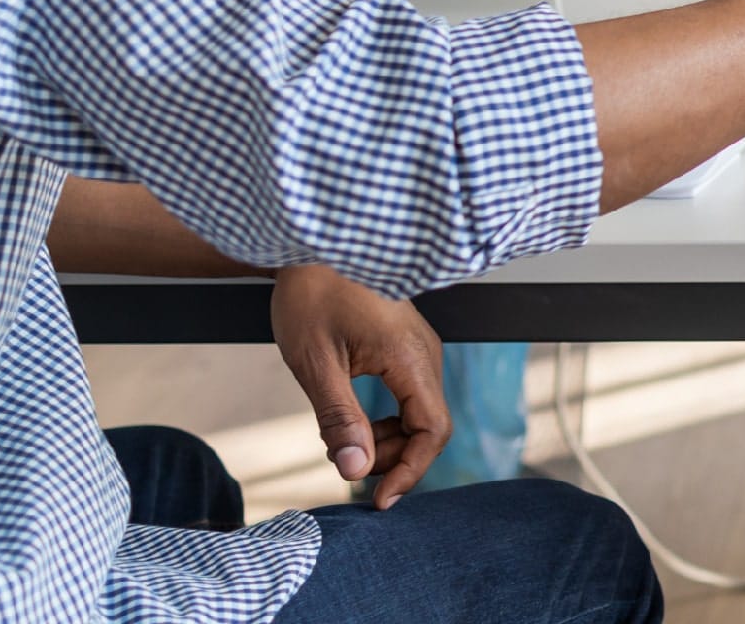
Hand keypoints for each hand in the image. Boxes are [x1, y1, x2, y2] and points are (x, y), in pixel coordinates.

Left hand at [270, 265, 449, 509]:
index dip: (409, 471)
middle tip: (345, 464)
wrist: (315, 246)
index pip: (433, 430)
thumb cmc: (312, 294)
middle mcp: (426, 353)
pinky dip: (387, 418)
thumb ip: (339, 418)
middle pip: (430, 426)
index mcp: (410, 357)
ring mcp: (419, 348)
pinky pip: (411, 394)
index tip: (378, 499)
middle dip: (393, 458)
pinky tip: (352, 418)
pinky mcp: (406, 345)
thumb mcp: (315, 363)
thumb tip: (354, 469)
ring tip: (342, 441)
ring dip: (388, 439)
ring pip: (421, 412)